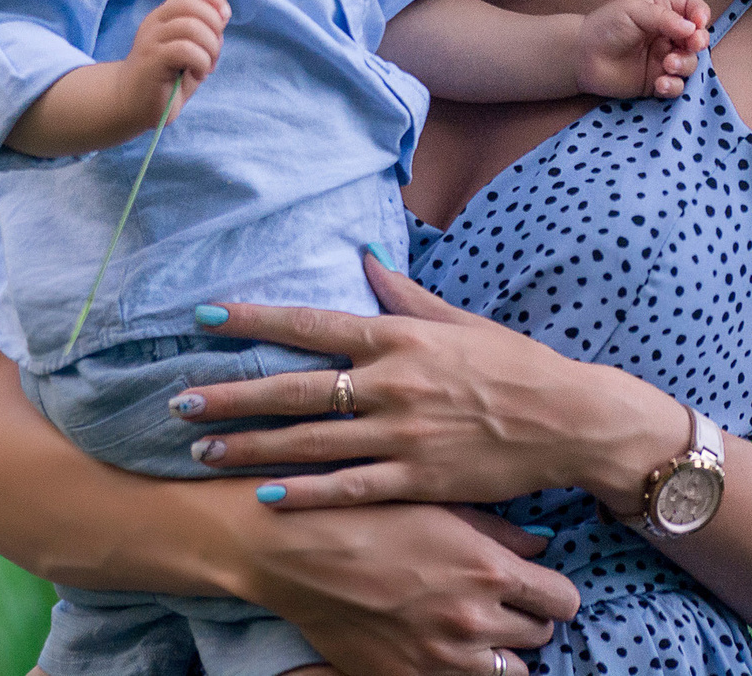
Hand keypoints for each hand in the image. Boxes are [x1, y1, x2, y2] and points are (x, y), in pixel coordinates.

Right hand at [124, 0, 230, 129]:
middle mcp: (155, 22)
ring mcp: (151, 39)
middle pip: (191, 4)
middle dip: (214, 26)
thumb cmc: (164, 81)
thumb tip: (223, 16)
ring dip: (210, 47)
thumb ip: (205, 35)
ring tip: (207, 67)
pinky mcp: (152, 59)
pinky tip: (197, 75)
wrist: (131, 104)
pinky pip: (185, 49)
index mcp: (164, 17)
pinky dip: (200, 62)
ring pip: (191, 26)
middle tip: (214, 53)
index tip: (225, 18)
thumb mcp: (189, 54)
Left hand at [179, 257, 684, 514]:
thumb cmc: (514, 364)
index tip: (203, 316)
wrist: (573, 420)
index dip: (253, 319)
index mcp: (398, 338)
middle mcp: (392, 383)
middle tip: (178, 404)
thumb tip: (364, 256)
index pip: (309, 323)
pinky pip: (351, 489)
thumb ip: (404, 295)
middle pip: (294, 389)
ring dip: (251, 447)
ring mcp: (403, 435)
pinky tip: (264, 496)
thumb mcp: (458, 321)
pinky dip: (305, 493)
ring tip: (202, 452)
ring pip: (310, 442)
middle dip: (231, 396)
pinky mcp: (420, 480)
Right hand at [225, 498, 576, 675]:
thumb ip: (497, 530)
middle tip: (493, 599)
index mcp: (487, 570)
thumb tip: (538, 546)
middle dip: (522, 616)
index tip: (533, 585)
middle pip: (539, 635)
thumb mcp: (435, 507)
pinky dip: (457, 665)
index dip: (549, 592)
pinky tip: (434, 639)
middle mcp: (474, 619)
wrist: (294, 551)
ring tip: (466, 623)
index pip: (562, 600)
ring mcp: (443, 657)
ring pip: (509, 669)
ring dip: (496, 648)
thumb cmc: (364, 516)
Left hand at [574, 0, 713, 99]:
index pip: (693, 9)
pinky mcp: (656, 82)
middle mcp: (668, 36)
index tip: (698, 23)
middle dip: (699, 43)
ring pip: (691, 64)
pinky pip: (676, 86)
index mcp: (663, 13)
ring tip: (668, 65)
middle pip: (698, 39)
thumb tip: (692, 28)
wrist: (581, 56)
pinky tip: (661, 83)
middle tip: (691, 45)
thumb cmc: (604, 27)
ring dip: (685, 64)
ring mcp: (663, 60)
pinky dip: (674, 86)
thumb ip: (663, 17)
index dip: (701, 15)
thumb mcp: (632, 11)